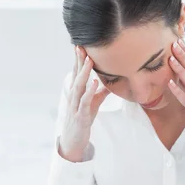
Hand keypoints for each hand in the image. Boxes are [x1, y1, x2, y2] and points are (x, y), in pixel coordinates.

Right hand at [59, 46, 110, 161]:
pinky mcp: (81, 115)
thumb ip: (101, 92)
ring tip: (89, 60)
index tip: (80, 45)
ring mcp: (76, 106)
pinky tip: (95, 82)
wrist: (74, 140)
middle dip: (78, 61)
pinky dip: (90, 91)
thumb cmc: (83, 119)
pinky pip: (85, 101)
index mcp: (77, 92)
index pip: (77, 73)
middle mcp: (74, 96)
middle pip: (76, 76)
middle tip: (81, 46)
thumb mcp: (94, 104)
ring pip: (79, 86)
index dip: (78, 60)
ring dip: (84, 73)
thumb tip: (111, 81)